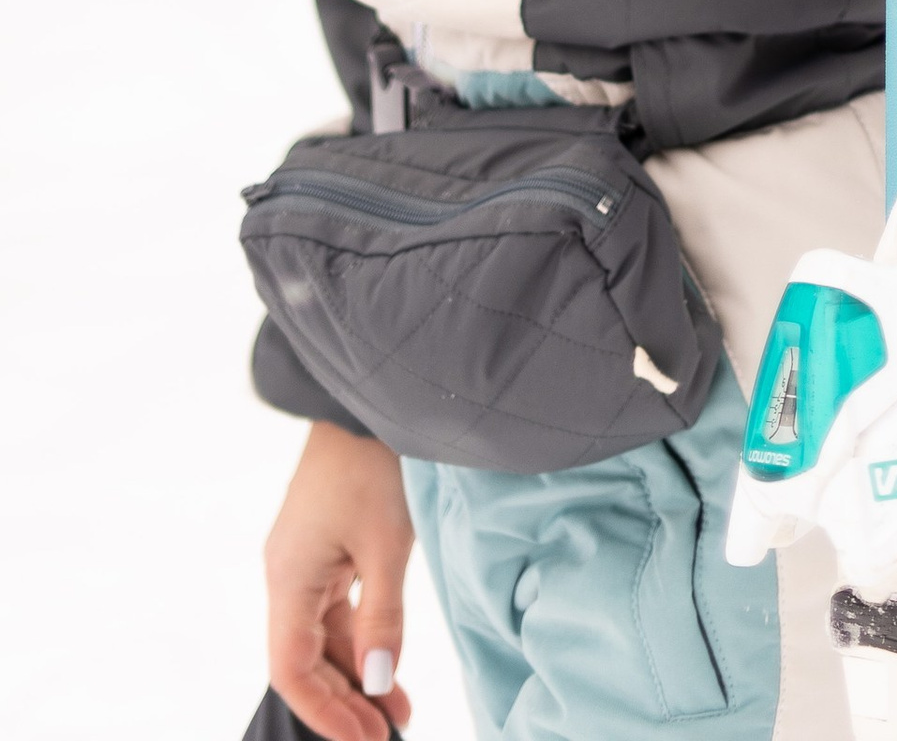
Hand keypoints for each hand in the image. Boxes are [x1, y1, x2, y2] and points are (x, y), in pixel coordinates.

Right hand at [264, 421, 414, 740]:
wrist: (372, 399)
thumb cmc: (374, 465)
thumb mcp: (388, 545)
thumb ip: (382, 618)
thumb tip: (380, 682)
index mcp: (287, 580)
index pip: (291, 670)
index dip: (325, 713)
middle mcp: (286, 576)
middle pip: (305, 661)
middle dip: (345, 702)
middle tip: (386, 735)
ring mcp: (305, 562)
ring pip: (323, 638)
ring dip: (357, 674)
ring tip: (398, 711)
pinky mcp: (326, 548)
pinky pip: (336, 610)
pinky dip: (361, 639)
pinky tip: (388, 662)